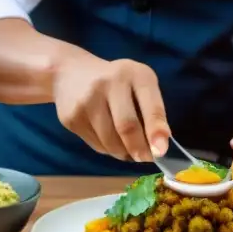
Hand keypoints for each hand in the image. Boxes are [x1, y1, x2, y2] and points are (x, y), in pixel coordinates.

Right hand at [52, 56, 170, 162]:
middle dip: (140, 149)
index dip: (156, 130)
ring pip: (111, 141)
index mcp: (135, 74)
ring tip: (128, 148)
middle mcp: (110, 83)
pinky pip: (97, 144)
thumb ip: (151, 112)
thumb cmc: (117, 82)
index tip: (161, 151)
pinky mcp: (72, 117)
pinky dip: (108, 149)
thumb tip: (158, 148)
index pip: (150, 105)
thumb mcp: (139, 85)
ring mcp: (87, 100)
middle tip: (146, 158)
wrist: (71, 73)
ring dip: (124, 152)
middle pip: (127, 126)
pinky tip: (109, 138)